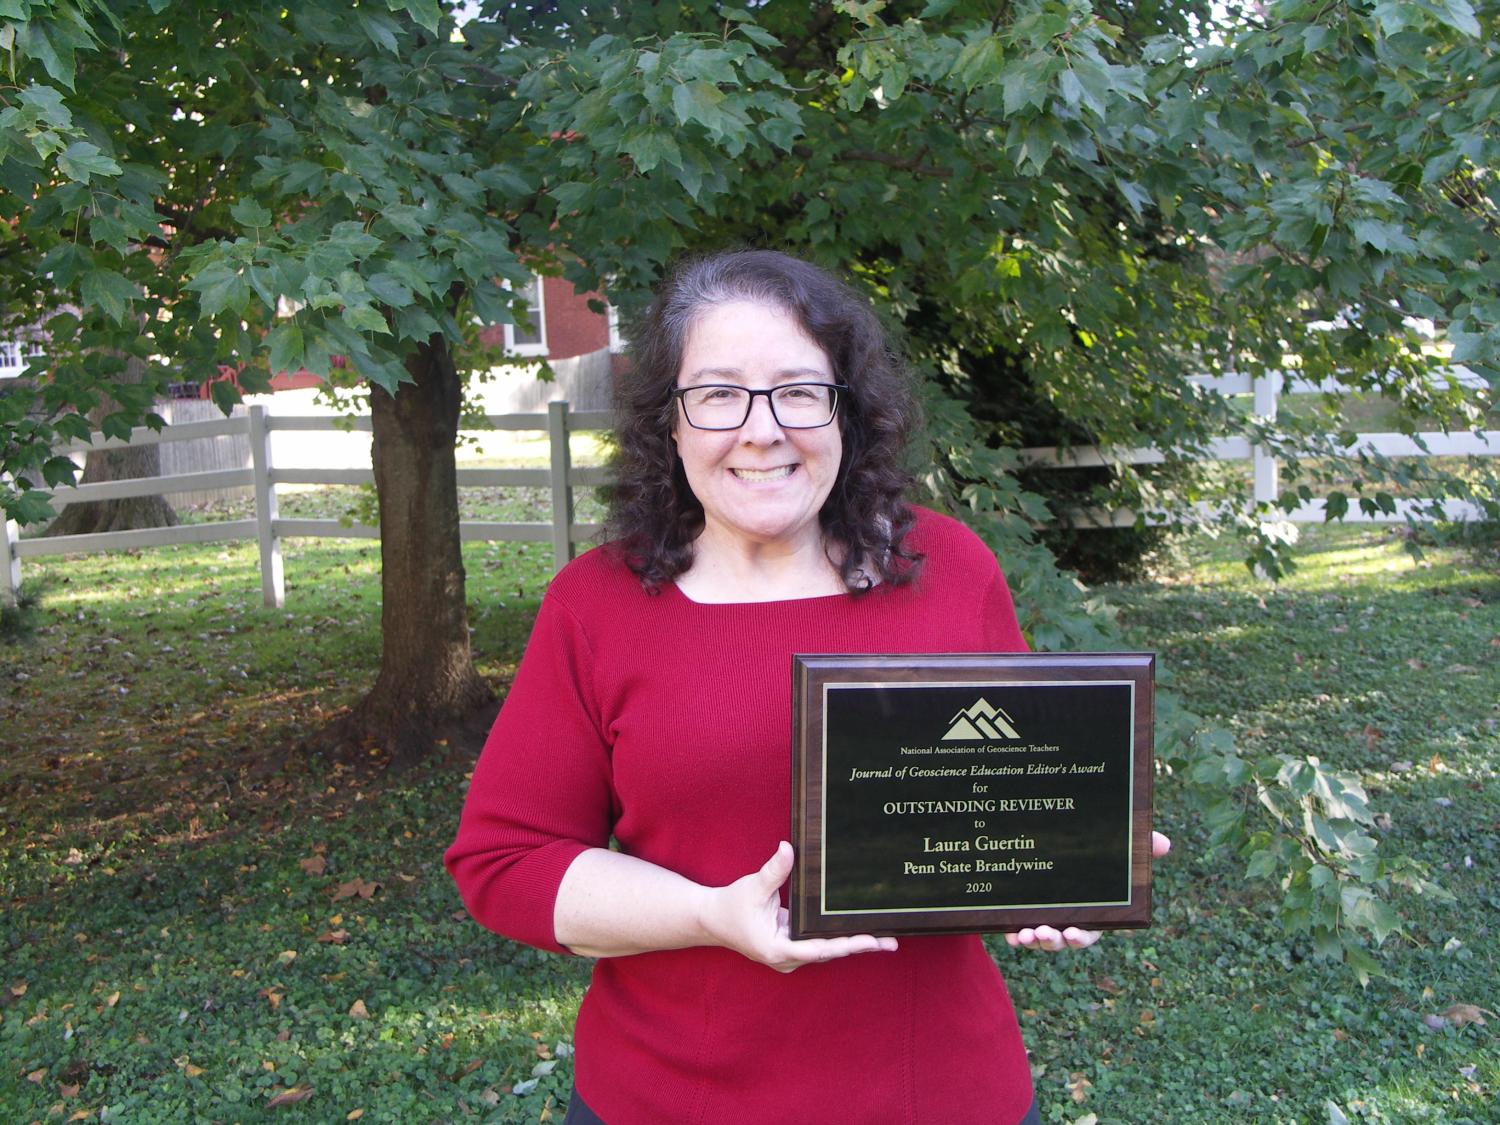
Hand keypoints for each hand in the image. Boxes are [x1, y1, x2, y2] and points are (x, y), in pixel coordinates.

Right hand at [701, 841, 897, 972]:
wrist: (712, 920)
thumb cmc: (731, 906)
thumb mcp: (753, 888)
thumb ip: (774, 871)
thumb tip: (787, 848)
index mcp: (778, 950)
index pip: (820, 949)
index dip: (846, 944)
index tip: (870, 940)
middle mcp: (788, 959)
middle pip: (830, 953)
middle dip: (859, 946)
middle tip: (892, 941)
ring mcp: (791, 956)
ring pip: (827, 951)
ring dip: (853, 944)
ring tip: (885, 939)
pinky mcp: (792, 948)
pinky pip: (820, 945)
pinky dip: (839, 939)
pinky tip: (859, 932)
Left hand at [1004, 831, 1172, 951]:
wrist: (1057, 844)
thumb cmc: (1097, 854)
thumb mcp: (1116, 848)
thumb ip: (1140, 845)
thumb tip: (1165, 843)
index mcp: (1091, 913)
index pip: (1089, 931)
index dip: (1082, 936)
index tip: (1075, 933)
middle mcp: (1068, 921)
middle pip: (1062, 939)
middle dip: (1053, 941)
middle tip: (1044, 933)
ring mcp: (1046, 920)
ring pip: (1040, 938)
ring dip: (1033, 940)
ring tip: (1026, 935)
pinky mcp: (1025, 915)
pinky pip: (1018, 931)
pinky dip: (1014, 935)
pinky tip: (1009, 934)